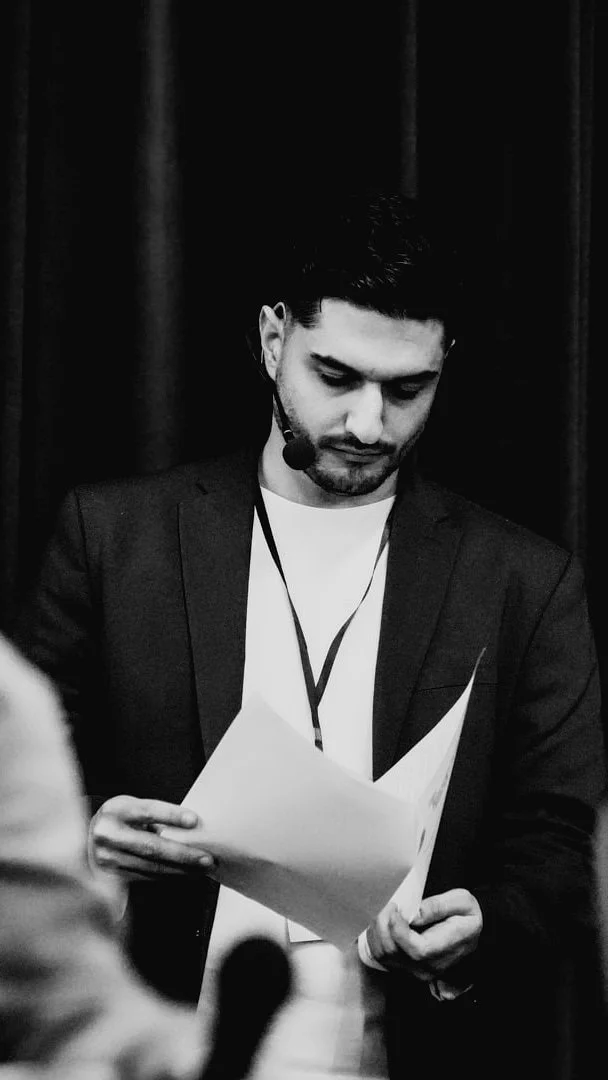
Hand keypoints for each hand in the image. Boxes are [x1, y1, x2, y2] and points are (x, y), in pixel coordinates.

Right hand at [90, 795, 215, 880]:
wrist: (80, 838)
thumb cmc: (116, 819)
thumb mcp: (128, 807)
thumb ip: (151, 815)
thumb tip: (189, 827)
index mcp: (116, 810)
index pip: (147, 811)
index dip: (171, 815)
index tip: (194, 820)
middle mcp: (109, 834)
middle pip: (151, 846)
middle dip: (183, 854)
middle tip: (207, 858)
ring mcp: (108, 858)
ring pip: (150, 866)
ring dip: (180, 869)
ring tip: (201, 869)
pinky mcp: (110, 876)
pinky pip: (145, 877)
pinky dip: (167, 876)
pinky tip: (183, 874)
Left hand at [366, 888, 481, 981]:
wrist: (469, 935)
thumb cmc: (465, 917)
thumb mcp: (463, 902)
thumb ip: (440, 906)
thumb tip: (415, 914)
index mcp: (444, 950)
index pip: (416, 950)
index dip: (399, 930)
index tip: (396, 907)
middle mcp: (427, 967)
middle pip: (394, 952)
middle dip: (384, 924)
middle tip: (389, 904)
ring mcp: (415, 971)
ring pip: (383, 955)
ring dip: (378, 931)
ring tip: (385, 912)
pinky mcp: (405, 969)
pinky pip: (381, 957)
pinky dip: (376, 939)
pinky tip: (383, 923)